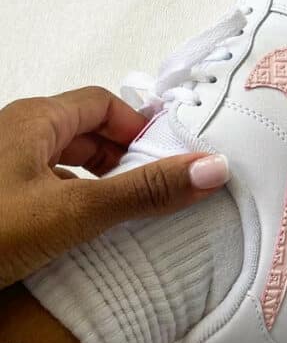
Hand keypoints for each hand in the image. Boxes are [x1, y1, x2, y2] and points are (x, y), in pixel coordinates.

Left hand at [0, 86, 228, 287]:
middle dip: (121, 157)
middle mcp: (13, 134)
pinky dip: (65, 204)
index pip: (102, 103)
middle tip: (153, 190)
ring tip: (120, 217)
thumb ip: (143, 193)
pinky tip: (71, 239)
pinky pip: (37, 189)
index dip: (138, 127)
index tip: (168, 158)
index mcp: (34, 119)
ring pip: (58, 162)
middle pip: (82, 131)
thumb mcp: (72, 212)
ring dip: (93, 183)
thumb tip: (212, 168)